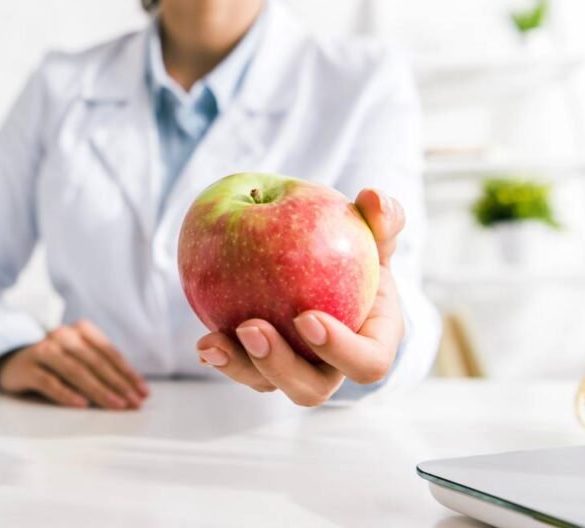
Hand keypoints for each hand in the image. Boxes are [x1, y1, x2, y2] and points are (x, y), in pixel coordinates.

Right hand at [0, 320, 149, 409]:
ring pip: (75, 371)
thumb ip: (102, 368)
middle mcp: (62, 336)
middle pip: (95, 361)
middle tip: (133, 403)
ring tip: (115, 405)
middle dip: (118, 384)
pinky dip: (66, 394)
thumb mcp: (79, 358)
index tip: (143, 392)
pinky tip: (81, 405)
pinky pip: (49, 381)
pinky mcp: (28, 367)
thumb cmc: (55, 363)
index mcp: (80, 330)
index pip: (108, 352)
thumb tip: (134, 391)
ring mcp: (43, 350)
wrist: (13, 359)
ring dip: (98, 390)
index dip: (127, 372)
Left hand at [195, 189, 405, 406]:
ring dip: (238, 366)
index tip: (306, 317)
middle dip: (278, 365)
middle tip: (251, 328)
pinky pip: (241, 368)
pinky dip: (220, 356)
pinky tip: (203, 342)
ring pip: (267, 383)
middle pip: (310, 387)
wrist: (327, 272)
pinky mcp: (260, 364)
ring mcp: (294, 371)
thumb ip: (382, 219)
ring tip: (210, 342)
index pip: (365, 363)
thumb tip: (374, 196)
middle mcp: (332, 369)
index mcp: (371, 345)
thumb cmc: (358, 256)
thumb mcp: (374, 237)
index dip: (339, 349)